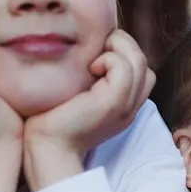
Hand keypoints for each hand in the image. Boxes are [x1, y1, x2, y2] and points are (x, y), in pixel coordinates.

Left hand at [22, 29, 153, 191]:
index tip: (97, 53)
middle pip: (143, 62)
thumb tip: (87, 46)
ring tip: (93, 57)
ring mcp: (125, 106)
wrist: (47, 147)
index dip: (123, 53)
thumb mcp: (78, 94)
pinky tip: (89, 68)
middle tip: (95, 48)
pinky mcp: (113, 103)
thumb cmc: (52, 118)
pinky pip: (124, 68)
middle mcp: (130, 107)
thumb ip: (90, 77)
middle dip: (122, 44)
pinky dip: (109, 58)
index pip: (142, 70)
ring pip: (138, 61)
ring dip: (117, 47)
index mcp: (124, 105)